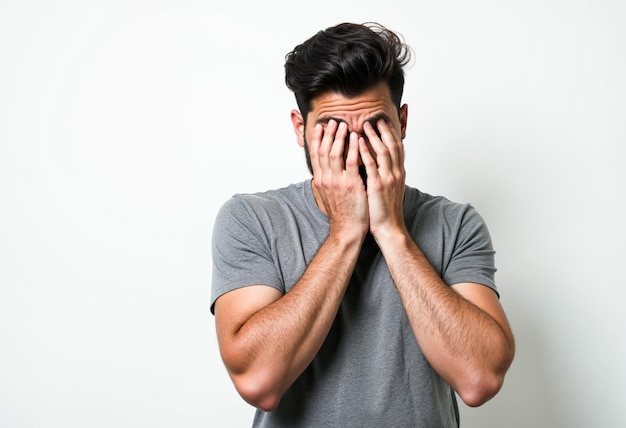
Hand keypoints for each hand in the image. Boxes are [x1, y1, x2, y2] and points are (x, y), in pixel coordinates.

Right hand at [309, 120, 368, 238]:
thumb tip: (322, 171)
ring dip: (339, 137)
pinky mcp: (351, 185)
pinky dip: (353, 149)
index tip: (320, 127)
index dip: (317, 139)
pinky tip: (357, 139)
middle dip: (328, 134)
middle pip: (323, 150)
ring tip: (344, 125)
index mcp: (321, 180)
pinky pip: (352, 162)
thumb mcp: (328, 195)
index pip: (315, 154)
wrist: (347, 229)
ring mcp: (338, 182)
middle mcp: (326, 179)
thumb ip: (325, 180)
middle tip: (333, 121)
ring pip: (335, 153)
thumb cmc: (342, 213)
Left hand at [359, 119, 406, 237]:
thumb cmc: (385, 210)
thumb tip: (381, 164)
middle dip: (383, 130)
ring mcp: (388, 179)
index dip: (391, 134)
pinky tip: (358, 142)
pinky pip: (371, 164)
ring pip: (383, 151)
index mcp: (398, 173)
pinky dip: (365, 151)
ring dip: (374, 136)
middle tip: (374, 118)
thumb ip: (386, 174)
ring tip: (365, 125)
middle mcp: (395, 173)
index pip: (397, 148)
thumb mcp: (390, 189)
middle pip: (392, 145)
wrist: (389, 228)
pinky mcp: (378, 186)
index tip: (383, 123)